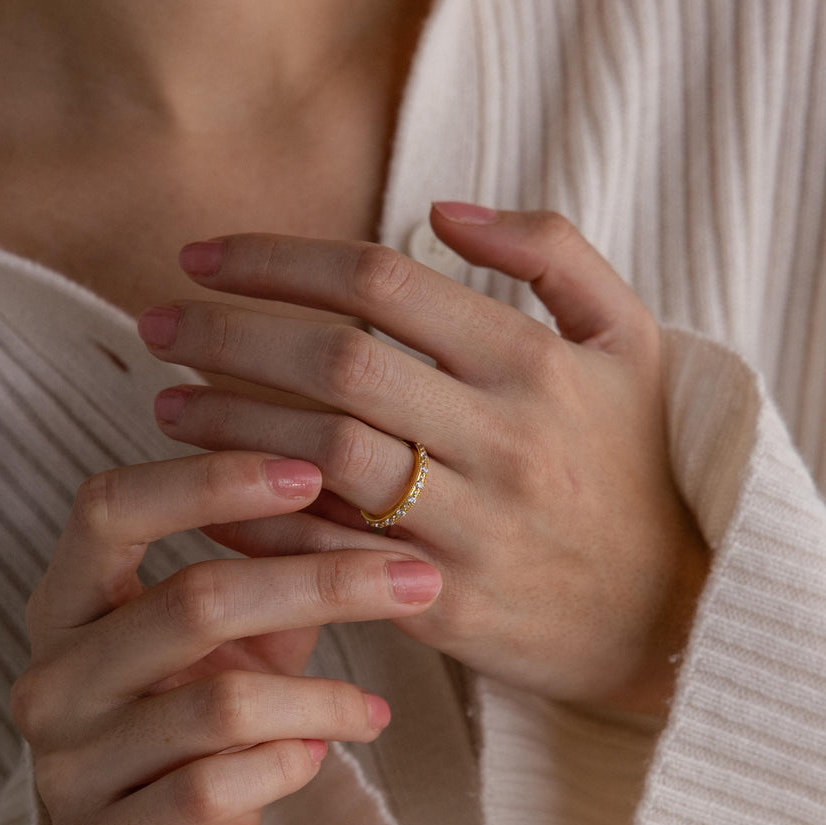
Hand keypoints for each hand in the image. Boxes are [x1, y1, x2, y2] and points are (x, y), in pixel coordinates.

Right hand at [10, 451, 440, 824]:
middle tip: (415, 579)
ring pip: (221, 704)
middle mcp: (51, 677)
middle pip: (193, 599)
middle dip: (319, 583)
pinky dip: (290, 764)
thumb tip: (361, 490)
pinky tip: (319, 757)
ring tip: (372, 707)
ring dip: (322, 700)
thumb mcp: (242, 638)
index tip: (311, 471)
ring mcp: (67, 767)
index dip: (209, 479)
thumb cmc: (203, 723)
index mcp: (68, 603)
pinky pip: (217, 788)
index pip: (111, 507)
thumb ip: (278, 569)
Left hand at [137, 206, 707, 714]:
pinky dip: (260, 521)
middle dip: (228, 333)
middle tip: (157, 326)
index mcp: (536, 364)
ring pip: (323, 457)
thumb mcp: (630, 342)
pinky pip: (330, 552)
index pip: (379, 285)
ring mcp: (473, 528)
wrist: (668, 614)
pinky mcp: (445, 604)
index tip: (204, 257)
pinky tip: (210, 497)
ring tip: (167, 404)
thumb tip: (443, 209)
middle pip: (336, 363)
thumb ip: (553, 253)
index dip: (277, 260)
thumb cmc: (636, 467)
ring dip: (229, 425)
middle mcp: (503, 440)